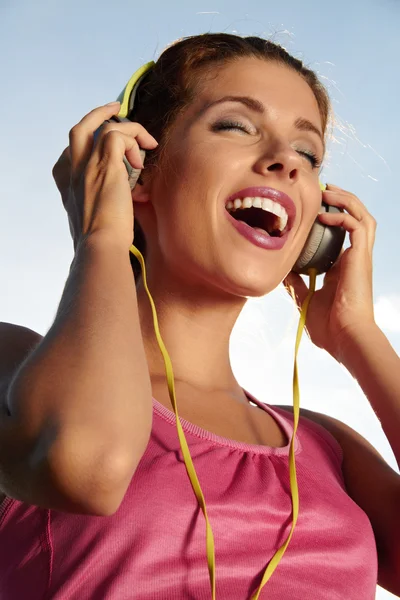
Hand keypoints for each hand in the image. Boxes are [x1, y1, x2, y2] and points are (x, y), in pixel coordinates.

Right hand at [52, 102, 157, 251]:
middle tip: (116, 108)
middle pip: (80, 129)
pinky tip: (143, 162)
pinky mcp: (105, 165)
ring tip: (147, 143)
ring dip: (129, 130)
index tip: (113, 152)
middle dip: (98, 115)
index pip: (72, 152)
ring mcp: (86, 165)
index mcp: (67, 184)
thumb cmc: (102, 241)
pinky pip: (118, 135)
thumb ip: (102, 203)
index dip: (91, 146)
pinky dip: (134, 141)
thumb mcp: (95, 219)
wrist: (100, 247)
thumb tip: (121, 199)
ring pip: (103, 126)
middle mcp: (73, 170)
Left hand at [283, 184, 376, 360]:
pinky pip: (357, 226)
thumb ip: (296, 285)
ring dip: (346, 200)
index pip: (342, 233)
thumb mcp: (305, 300)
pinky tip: (324, 214)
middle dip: (341, 200)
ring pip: (362, 216)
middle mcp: (354, 258)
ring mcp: (360, 257)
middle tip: (322, 190)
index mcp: (343, 267)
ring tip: (328, 191)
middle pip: (356, 218)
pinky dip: (342, 215)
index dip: (331, 217)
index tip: (311, 209)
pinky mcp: (361, 257)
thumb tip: (281, 273)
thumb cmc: (329, 327)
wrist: (344, 338)